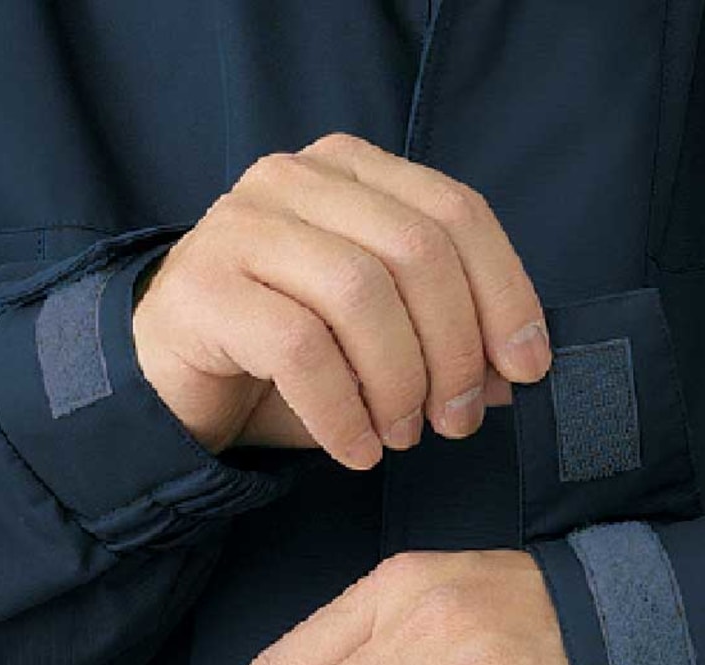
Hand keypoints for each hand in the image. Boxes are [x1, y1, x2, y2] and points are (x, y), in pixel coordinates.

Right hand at [131, 131, 551, 465]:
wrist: (178, 385)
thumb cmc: (293, 361)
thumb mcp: (386, 346)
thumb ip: (452, 343)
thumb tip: (516, 370)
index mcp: (352, 173)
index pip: (456, 213)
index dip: (506, 294)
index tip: (527, 371)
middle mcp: (295, 180)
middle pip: (416, 251)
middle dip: (455, 350)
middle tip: (456, 421)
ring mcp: (240, 225)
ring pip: (360, 294)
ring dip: (400, 383)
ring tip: (403, 437)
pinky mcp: (202, 287)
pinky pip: (299, 347)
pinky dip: (344, 411)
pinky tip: (358, 452)